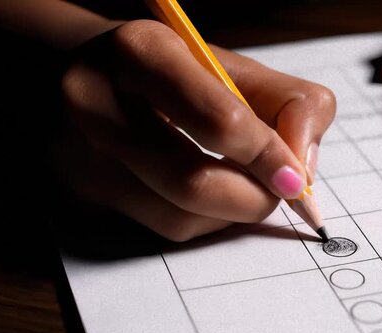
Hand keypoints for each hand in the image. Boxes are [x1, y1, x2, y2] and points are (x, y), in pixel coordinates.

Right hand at [57, 20, 334, 240]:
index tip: (296, 179)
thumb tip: (302, 168)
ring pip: (179, 219)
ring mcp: (79, 156)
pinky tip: (208, 192)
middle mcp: (95, 104)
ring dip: (230, 214)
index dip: (268, 156)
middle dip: (253, 199)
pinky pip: (162, 230)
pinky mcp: (81, 194)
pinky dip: (203, 220)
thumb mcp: (233, 66)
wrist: (88, 73)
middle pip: (194, 184)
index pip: (218, 121)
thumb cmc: (173, 71)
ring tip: (243, 186)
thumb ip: (288, 103)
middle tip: (278, 192)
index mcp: (141, 53)